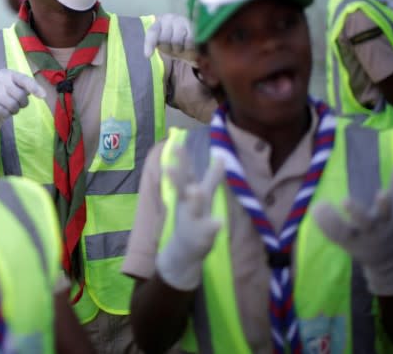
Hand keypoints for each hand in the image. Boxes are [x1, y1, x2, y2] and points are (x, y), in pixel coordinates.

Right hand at [0, 69, 45, 138]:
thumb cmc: (8, 95)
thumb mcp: (18, 87)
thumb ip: (30, 87)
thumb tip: (43, 94)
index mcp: (7, 73)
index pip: (23, 79)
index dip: (34, 87)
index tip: (44, 96)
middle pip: (20, 95)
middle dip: (23, 103)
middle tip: (19, 104)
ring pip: (12, 105)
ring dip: (14, 110)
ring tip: (10, 107)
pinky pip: (3, 112)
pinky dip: (6, 115)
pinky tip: (3, 112)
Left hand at [144, 14, 197, 61]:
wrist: (190, 32)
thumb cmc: (172, 38)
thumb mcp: (160, 41)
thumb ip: (153, 44)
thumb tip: (147, 55)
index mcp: (158, 22)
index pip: (152, 32)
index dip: (149, 44)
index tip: (148, 55)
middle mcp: (169, 18)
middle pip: (164, 40)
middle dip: (168, 49)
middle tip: (171, 49)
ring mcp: (181, 21)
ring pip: (176, 42)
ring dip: (178, 49)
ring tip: (180, 48)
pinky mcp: (193, 26)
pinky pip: (189, 41)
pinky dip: (188, 48)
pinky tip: (188, 47)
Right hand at [156, 159, 224, 290]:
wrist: (184, 251)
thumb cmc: (195, 218)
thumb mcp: (204, 196)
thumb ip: (212, 177)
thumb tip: (220, 156)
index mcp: (188, 194)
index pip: (185, 173)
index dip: (181, 158)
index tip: (176, 141)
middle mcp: (188, 204)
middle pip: (182, 186)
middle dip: (178, 175)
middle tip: (171, 163)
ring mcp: (193, 219)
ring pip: (193, 208)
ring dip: (194, 200)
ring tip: (195, 191)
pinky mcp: (202, 236)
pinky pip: (209, 230)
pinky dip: (213, 226)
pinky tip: (219, 222)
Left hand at [313, 157, 392, 295]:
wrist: (389, 257)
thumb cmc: (392, 225)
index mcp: (388, 219)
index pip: (388, 211)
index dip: (385, 204)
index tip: (381, 193)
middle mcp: (373, 230)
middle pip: (366, 223)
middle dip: (356, 212)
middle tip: (345, 200)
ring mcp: (358, 239)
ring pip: (344, 232)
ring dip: (331, 219)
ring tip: (320, 204)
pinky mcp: (346, 244)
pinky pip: (332, 236)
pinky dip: (324, 225)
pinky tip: (315, 210)